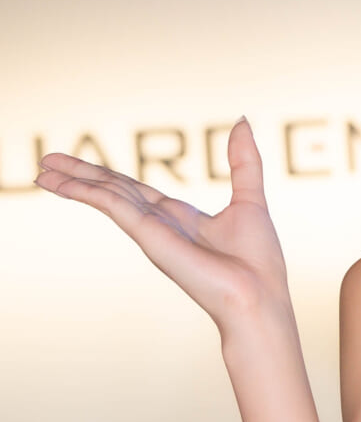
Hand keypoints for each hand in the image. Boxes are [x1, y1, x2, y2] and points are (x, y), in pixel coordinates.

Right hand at [34, 118, 290, 338]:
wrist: (257, 299)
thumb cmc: (258, 262)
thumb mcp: (250, 199)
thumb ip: (242, 162)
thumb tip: (242, 122)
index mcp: (179, 217)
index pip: (134, 189)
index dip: (105, 175)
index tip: (79, 166)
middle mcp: (160, 223)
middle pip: (112, 190)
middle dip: (79, 175)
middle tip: (45, 163)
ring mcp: (151, 230)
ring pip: (105, 196)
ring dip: (73, 183)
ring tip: (41, 171)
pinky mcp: (149, 236)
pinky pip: (113, 205)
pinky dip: (86, 192)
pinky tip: (61, 182)